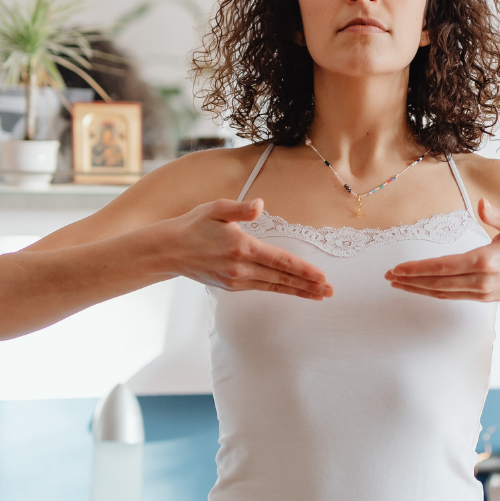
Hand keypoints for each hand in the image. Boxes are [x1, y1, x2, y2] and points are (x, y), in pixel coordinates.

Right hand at [162, 198, 332, 299]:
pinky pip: (262, 288)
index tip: (321, 276)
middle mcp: (241, 268)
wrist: (168, 250)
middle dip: (308, 285)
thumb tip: (260, 205)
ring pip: (274, 286)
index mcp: (242, 247)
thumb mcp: (216, 209)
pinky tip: (292, 290)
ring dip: (298, 291)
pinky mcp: (231, 285)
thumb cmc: (194, 225)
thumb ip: (240, 209)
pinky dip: (280, 290)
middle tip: (330, 291)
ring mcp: (236, 279)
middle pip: (282, 278)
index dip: (303, 270)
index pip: (281, 261)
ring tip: (318, 295)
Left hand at [384, 198, 499, 301]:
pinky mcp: (483, 299)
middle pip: (437, 283)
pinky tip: (421, 289)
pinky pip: (452, 296)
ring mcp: (481, 293)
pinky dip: (433, 293)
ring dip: (418, 289)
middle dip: (410, 280)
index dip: (418, 268)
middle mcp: (480, 280)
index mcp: (485, 260)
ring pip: (442, 293)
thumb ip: (495, 215)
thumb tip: (480, 203)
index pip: (443, 266)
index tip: (398, 268)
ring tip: (397, 284)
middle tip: (388, 276)